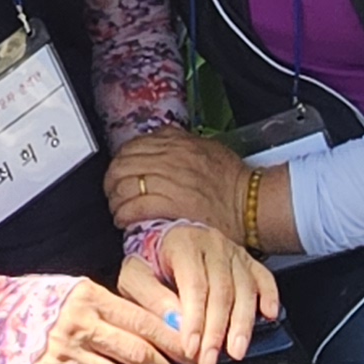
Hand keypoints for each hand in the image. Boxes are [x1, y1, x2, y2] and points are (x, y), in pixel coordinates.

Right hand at [22, 278, 193, 363]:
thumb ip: (114, 309)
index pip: (145, 324)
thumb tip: (161, 332)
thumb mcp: (80, 291)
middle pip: (139, 356)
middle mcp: (80, 326)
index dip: (174, 343)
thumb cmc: (43, 300)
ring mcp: (63, 354)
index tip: (192, 357)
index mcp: (92, 298)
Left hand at [106, 128, 250, 236]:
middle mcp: (170, 159)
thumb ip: (178, 143)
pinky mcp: (171, 206)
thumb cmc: (232, 181)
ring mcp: (169, 182)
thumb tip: (156, 143)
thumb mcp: (206, 147)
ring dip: (115, 201)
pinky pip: (134, 207)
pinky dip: (124, 214)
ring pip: (124, 186)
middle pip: (122, 166)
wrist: (251, 204)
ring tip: (119, 210)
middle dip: (112, 182)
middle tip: (114, 194)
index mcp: (176, 143)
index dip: (119, 162)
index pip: (131, 147)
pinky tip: (124, 221)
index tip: (119, 174)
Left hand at [121, 224, 278, 363]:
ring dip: (242, 325)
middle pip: (222, 291)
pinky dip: (270, 297)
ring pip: (246, 289)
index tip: (191, 349)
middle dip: (217, 332)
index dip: (195, 320)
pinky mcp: (248, 260)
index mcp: (183, 245)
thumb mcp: (134, 276)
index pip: (194, 286)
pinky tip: (270, 316)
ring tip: (235, 352)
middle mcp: (213, 245)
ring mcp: (234, 252)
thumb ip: (150, 298)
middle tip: (210, 362)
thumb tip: (174, 322)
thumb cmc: (149, 262)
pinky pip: (264, 278)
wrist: (165, 238)